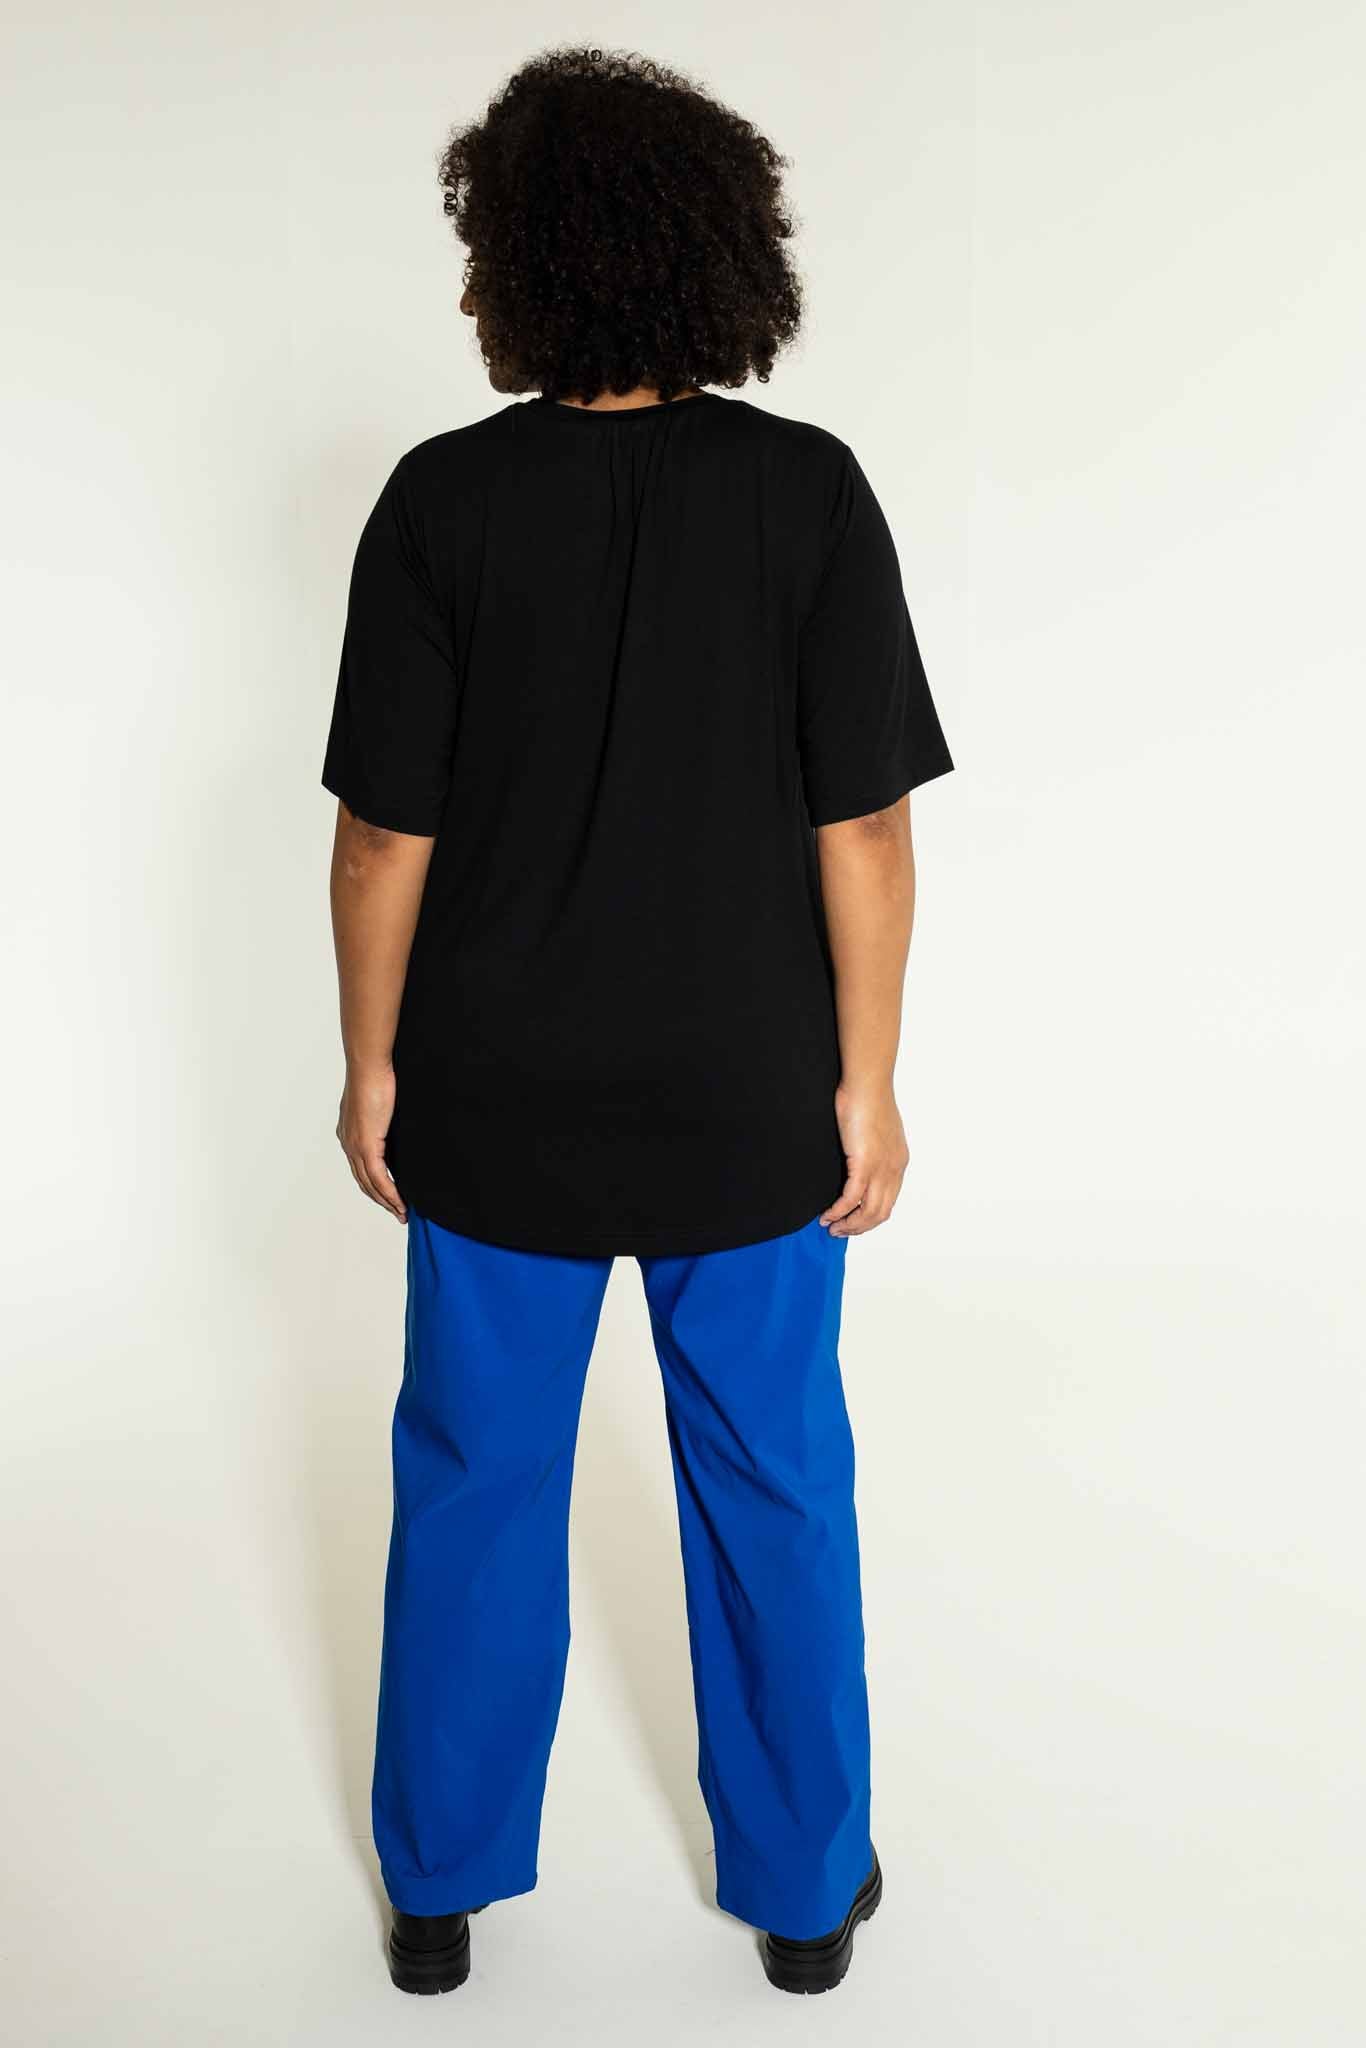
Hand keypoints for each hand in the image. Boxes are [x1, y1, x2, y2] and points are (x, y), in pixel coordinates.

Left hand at [336, 1063, 405, 1221]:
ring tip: (402, 1213)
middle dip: (381, 1200)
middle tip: (398, 1212)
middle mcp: (348, 1143)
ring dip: (387, 1202)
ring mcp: (355, 1146)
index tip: (389, 1196)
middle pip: (363, 1181)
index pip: (360, 1167)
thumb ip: (382, 1115)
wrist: (368, 1066)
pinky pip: (379, 1178)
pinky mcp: (366, 1146)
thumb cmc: (375, 1075)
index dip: (374, 1185)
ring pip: (370, 1184)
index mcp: (349, 1134)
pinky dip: (390, 1193)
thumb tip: (394, 1119)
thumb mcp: (379, 1101)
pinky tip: (400, 1203)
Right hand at [820, 1083, 908, 1237]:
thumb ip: (871, 1146)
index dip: (869, 1216)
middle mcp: (894, 1169)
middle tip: (839, 1231)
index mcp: (898, 1162)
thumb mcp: (874, 1128)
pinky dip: (839, 1210)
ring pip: (868, 1212)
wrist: (867, 1083)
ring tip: (831, 1227)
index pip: (888, 1200)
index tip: (851, 1220)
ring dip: (849, 1224)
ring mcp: (881, 1168)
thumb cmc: (867, 1097)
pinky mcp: (865, 1164)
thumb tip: (857, 1156)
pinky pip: (851, 1198)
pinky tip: (827, 1214)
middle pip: (880, 1213)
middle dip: (859, 1227)